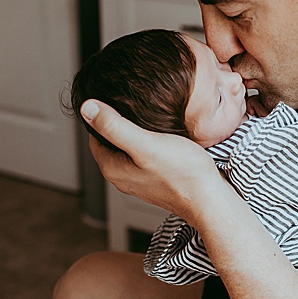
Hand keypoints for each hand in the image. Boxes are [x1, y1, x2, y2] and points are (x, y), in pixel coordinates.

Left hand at [83, 101, 210, 204]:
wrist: (209, 199)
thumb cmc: (182, 172)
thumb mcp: (144, 143)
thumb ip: (114, 126)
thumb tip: (87, 108)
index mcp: (113, 168)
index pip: (94, 136)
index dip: (102, 116)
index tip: (114, 99)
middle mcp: (123, 178)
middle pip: (111, 143)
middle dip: (117, 124)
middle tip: (131, 103)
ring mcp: (140, 181)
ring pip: (129, 150)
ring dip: (134, 133)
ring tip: (148, 116)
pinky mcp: (157, 181)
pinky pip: (144, 157)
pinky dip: (148, 144)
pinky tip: (162, 135)